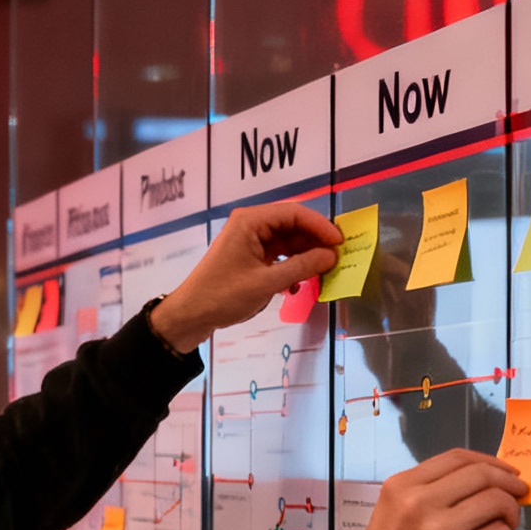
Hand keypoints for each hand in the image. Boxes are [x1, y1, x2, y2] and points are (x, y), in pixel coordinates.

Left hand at [149, 202, 342, 351]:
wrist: (190, 316)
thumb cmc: (223, 296)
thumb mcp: (266, 282)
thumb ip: (302, 267)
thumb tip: (331, 256)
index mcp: (250, 221)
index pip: (294, 213)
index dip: (320, 226)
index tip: (340, 243)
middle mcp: (250, 225)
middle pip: (293, 225)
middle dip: (315, 242)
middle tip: (336, 259)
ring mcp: (249, 241)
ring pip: (288, 241)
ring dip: (305, 256)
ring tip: (322, 273)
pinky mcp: (249, 257)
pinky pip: (278, 255)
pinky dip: (291, 266)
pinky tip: (298, 284)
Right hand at [320, 450, 527, 529]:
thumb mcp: (391, 520)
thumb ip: (426, 501)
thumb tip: (477, 491)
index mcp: (399, 489)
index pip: (456, 458)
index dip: (490, 462)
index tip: (505, 473)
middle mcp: (418, 503)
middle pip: (482, 475)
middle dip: (510, 484)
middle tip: (518, 496)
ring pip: (497, 502)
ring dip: (510, 514)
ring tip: (504, 527)